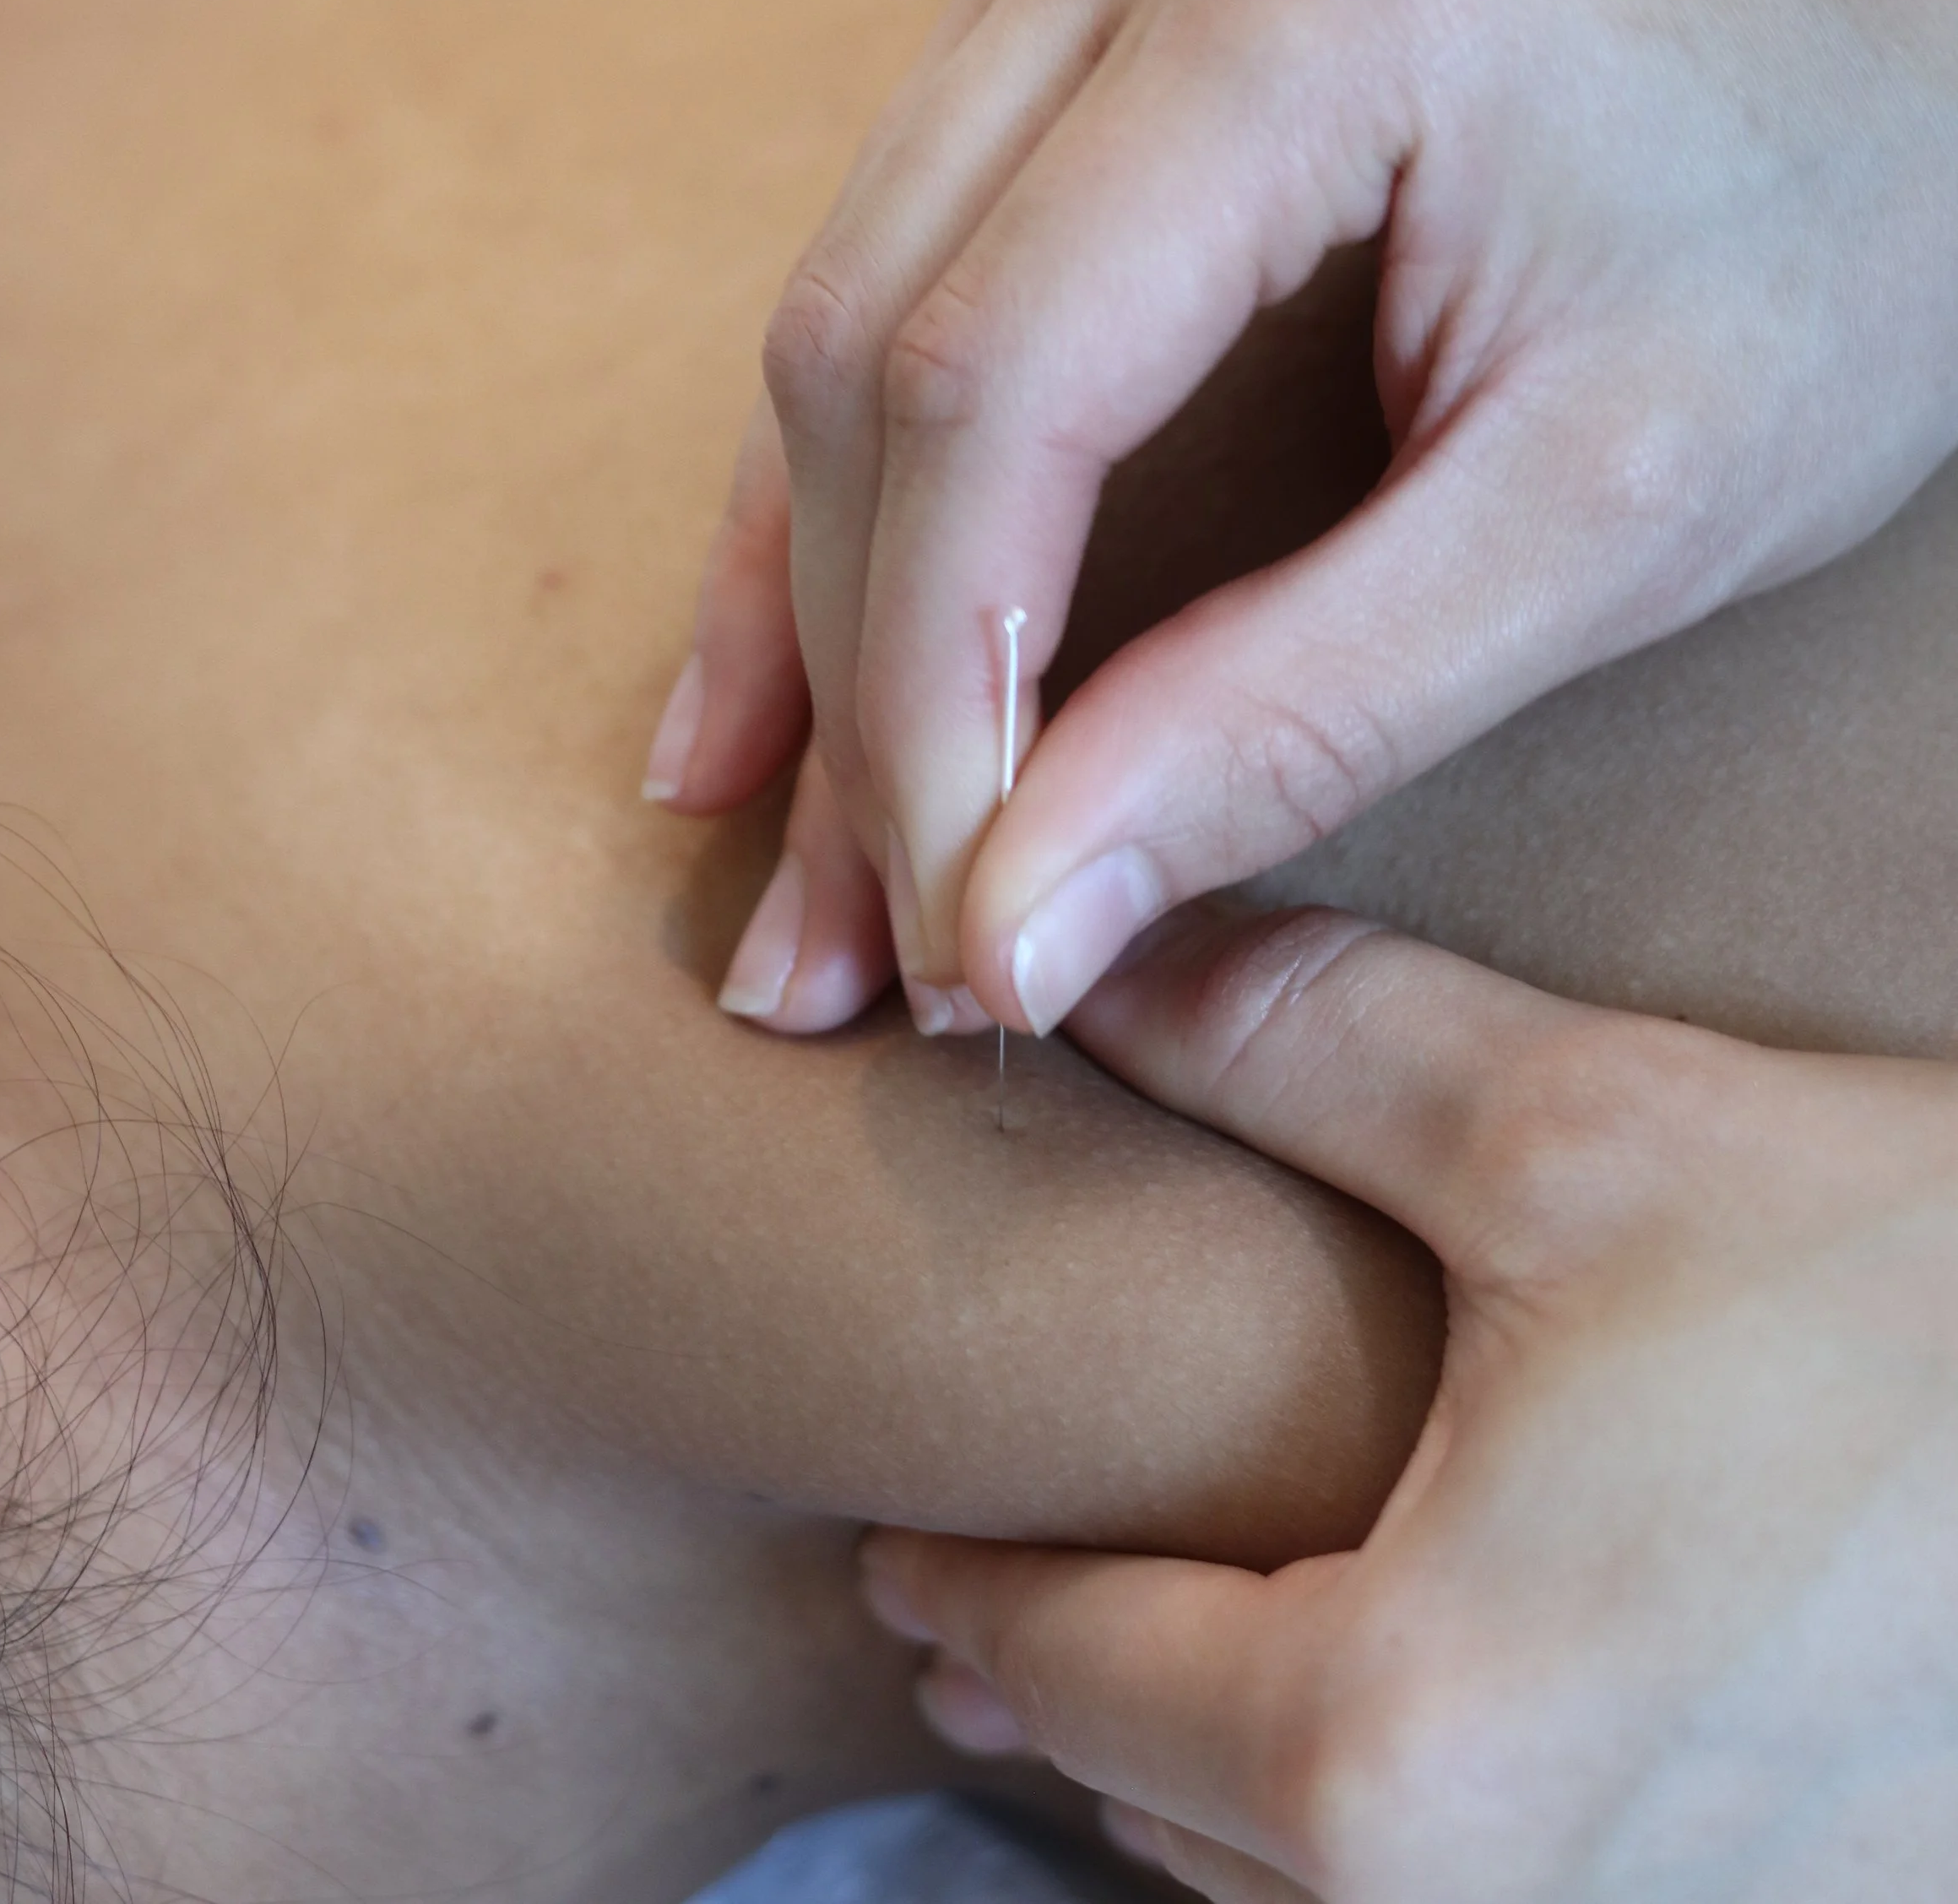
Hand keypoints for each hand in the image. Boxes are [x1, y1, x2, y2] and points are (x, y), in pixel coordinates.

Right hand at [653, 0, 1957, 1029]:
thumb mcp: (1610, 518)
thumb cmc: (1837, 257)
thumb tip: (1006, 931)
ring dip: (821, 584)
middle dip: (854, 672)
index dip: (928, 693)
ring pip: (854, 281)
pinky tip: (799, 646)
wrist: (1924, 25)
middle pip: (876, 329)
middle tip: (842, 959)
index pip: (995, 375)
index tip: (944, 944)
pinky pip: (912, 223)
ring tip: (785, 848)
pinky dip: (878, 457)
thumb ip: (1295, 716)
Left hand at [862, 905, 1957, 1901]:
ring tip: (1176, 1680)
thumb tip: (1080, 946)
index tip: (903, 1560)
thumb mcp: (1579, 1132)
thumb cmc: (1912, 1304)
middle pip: (1194, 1838)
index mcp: (1402, 1754)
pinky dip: (1410, 1842)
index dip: (973, 1605)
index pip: (1085, 1686)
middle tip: (1001, 1616)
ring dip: (1242, 1807)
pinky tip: (1418, 1729)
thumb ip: (1295, 1040)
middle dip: (1084, 1715)